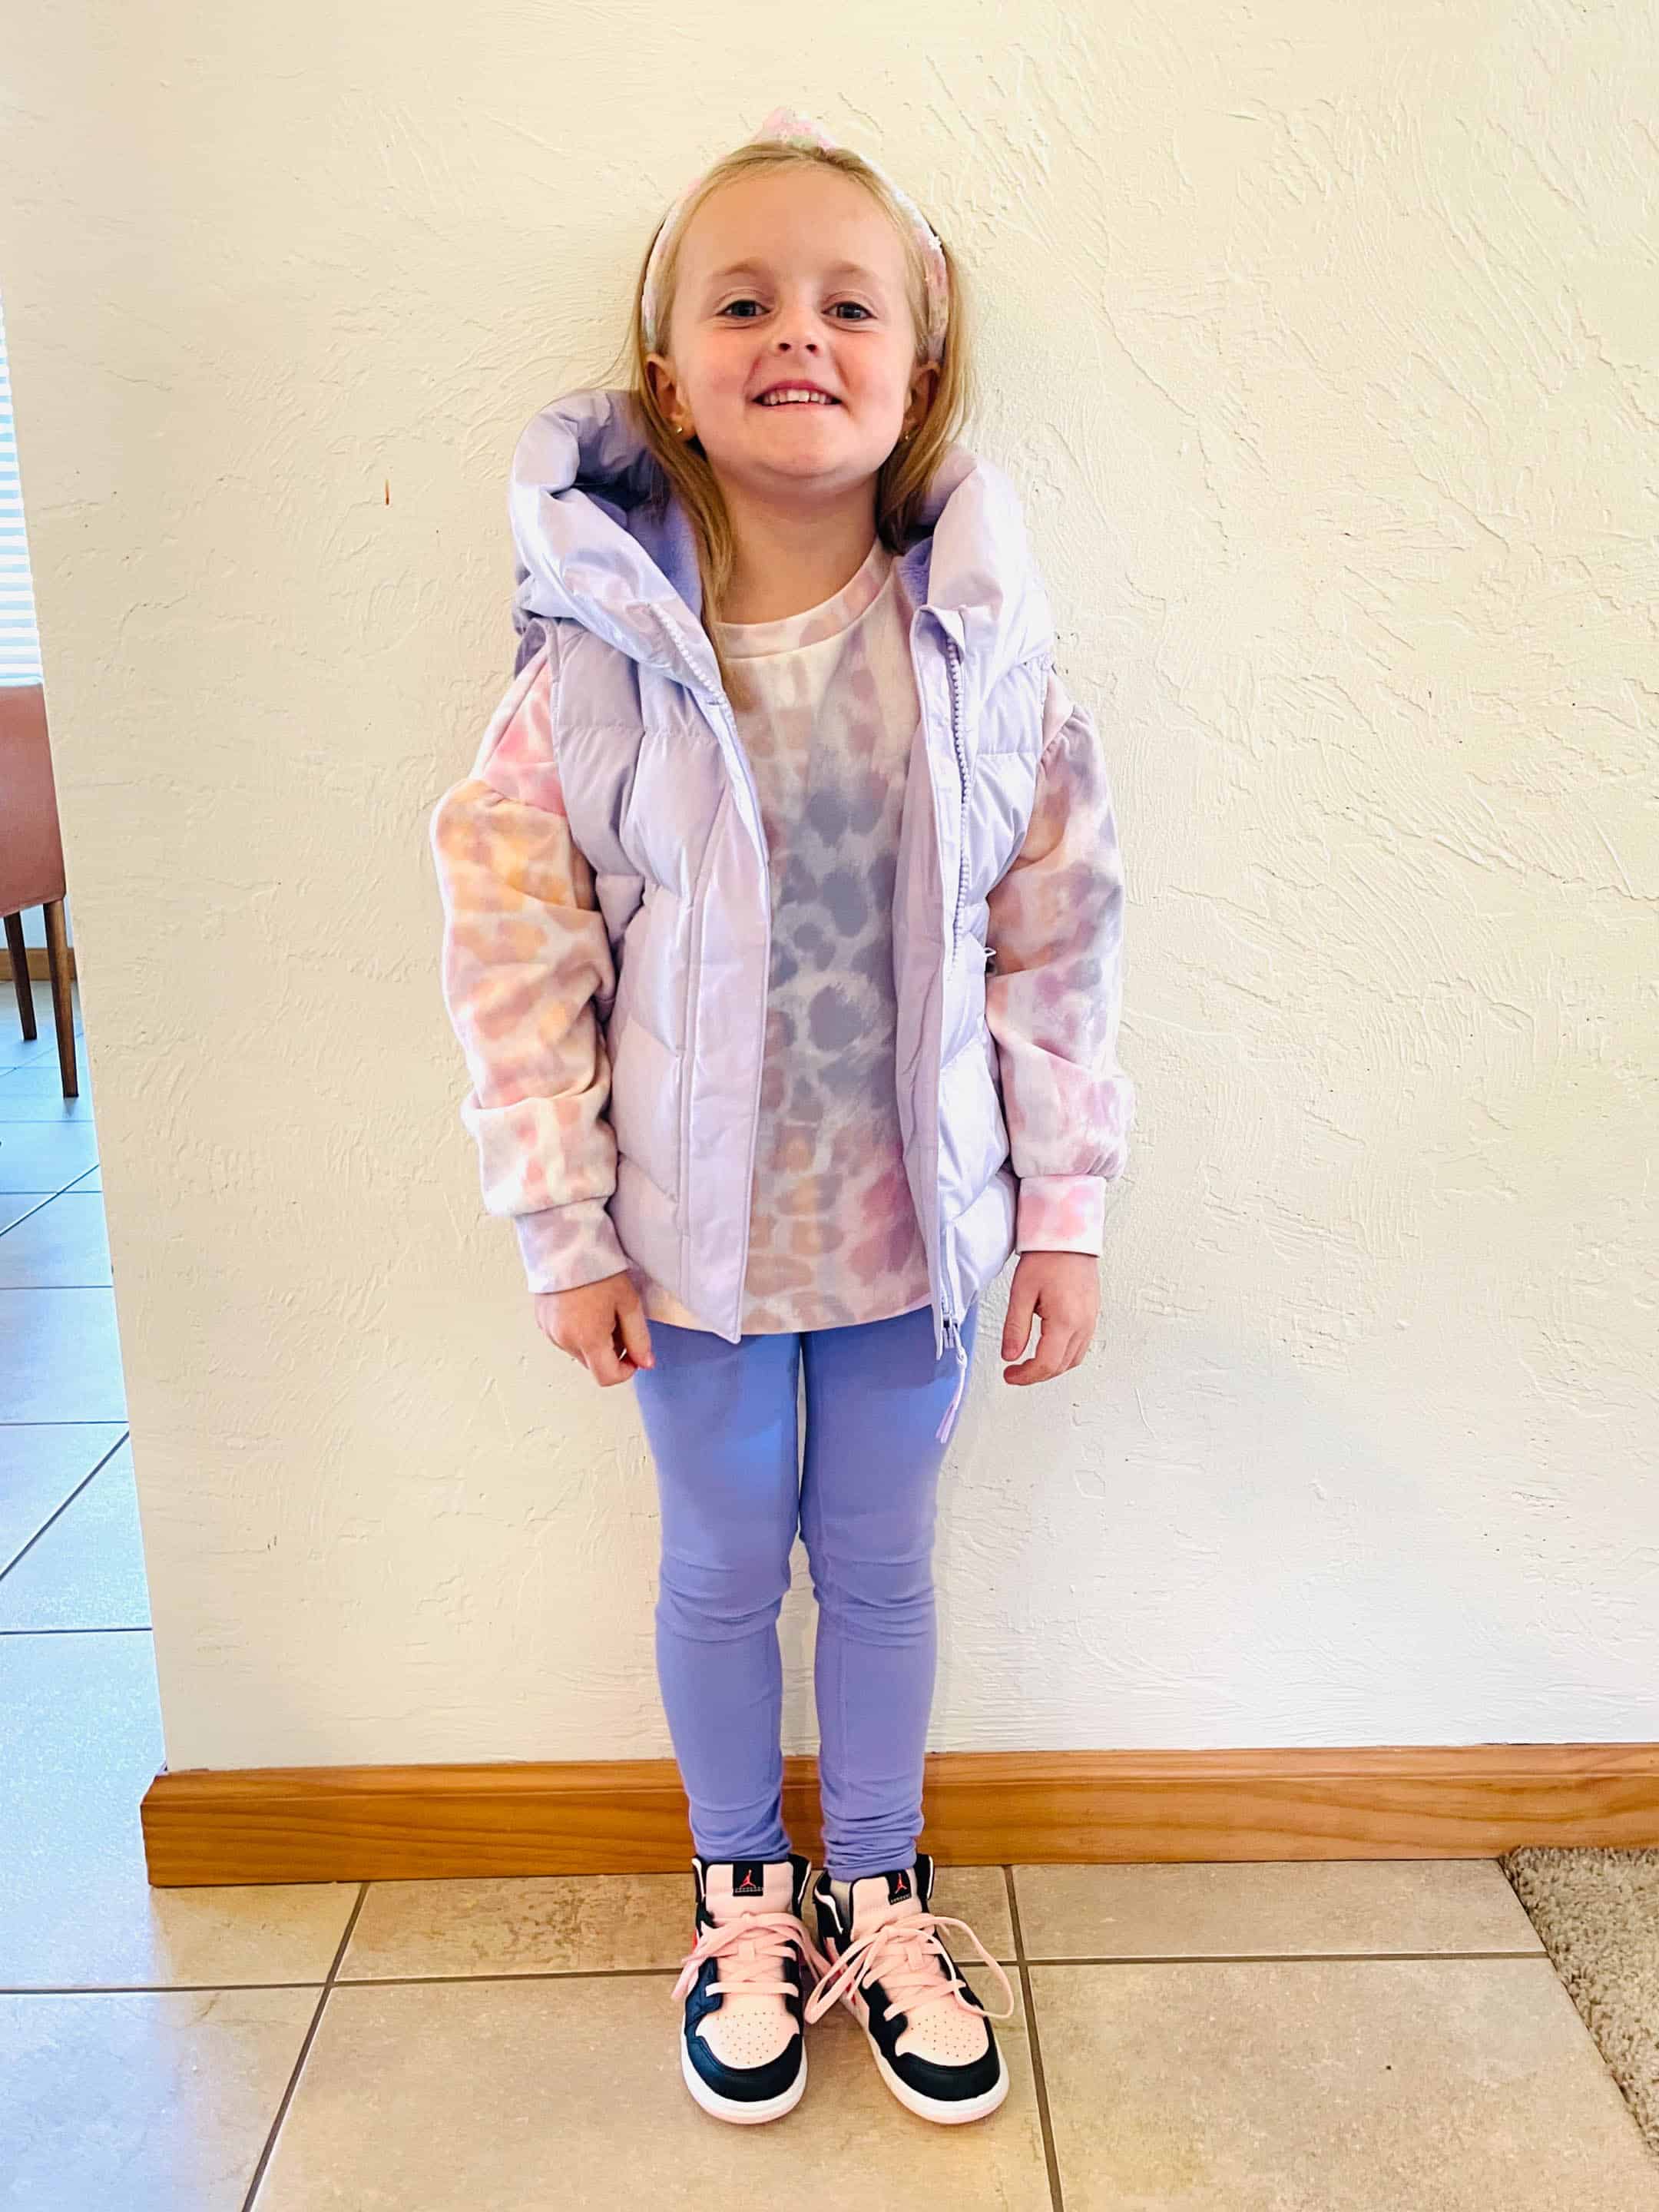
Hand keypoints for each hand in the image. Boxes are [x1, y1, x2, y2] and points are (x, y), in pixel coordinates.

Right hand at [533, 1270, 654, 1385]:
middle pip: (593, 1364)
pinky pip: (564, 1337)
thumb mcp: (628, 1303)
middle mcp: (565, 1341)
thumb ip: (639, 1338)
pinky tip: (583, 1306)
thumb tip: (645, 1362)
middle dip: (610, 1351)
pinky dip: (577, 1331)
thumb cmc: (597, 1269)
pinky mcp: (542, 1321)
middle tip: (617, 1320)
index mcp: (588, 1339)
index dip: (626, 1370)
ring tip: (599, 1309)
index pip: (607, 1377)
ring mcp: (550, 1332)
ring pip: (578, 1351)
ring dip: (592, 1340)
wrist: (565, 1244)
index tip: (634, 1353)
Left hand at [1001, 1251, 1099, 1384]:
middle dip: (1036, 1375)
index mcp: (1065, 1320)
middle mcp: (1083, 1324)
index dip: (1026, 1376)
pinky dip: (1064, 1355)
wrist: (1069, 1235)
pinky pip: (1081, 1346)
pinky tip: (1050, 1349)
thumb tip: (1010, 1355)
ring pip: (1074, 1359)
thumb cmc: (1048, 1256)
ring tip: (1030, 1364)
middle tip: (1016, 1372)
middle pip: (1061, 1366)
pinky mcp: (1092, 1314)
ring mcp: (1091, 1319)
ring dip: (1051, 1367)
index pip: (1046, 1364)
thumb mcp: (1022, 1292)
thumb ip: (1015, 1328)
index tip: (1010, 1375)